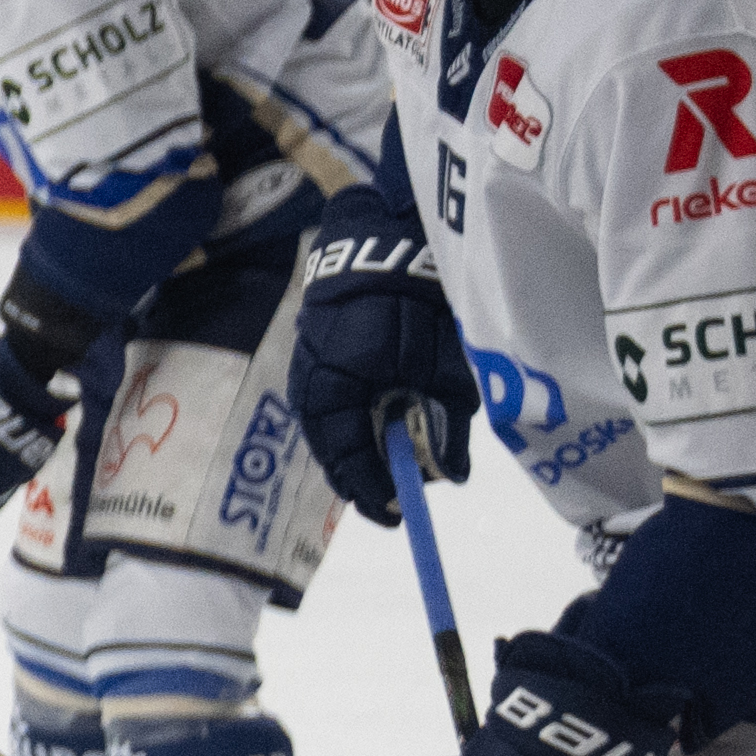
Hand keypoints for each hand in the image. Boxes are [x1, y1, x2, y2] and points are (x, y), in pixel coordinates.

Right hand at [288, 206, 468, 519]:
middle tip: (403, 488)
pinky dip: (358, 420)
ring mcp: (307, 372)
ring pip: (333, 431)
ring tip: (398, 454)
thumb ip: (445, 425)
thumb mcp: (443, 370)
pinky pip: (333, 405)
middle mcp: (310, 390)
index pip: (348, 464)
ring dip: (364, 446)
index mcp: (334, 397)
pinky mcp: (315, 356)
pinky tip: (383, 418)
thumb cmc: (415, 305)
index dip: (374, 493)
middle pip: (336, 453)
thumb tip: (448, 475)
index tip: (399, 512)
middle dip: (370, 473)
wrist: (382, 243)